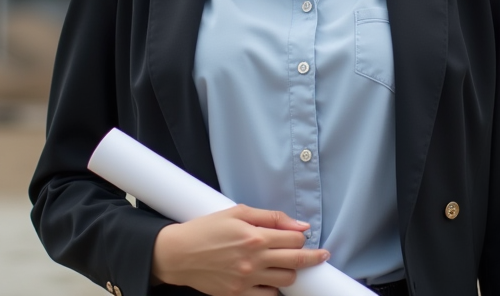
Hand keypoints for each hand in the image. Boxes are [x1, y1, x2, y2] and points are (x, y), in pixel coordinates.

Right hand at [150, 204, 329, 295]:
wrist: (179, 254)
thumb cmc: (206, 229)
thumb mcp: (237, 212)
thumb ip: (271, 217)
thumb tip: (300, 224)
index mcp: (255, 237)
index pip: (294, 239)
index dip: (302, 236)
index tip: (304, 236)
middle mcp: (254, 260)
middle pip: (296, 261)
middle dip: (313, 257)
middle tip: (321, 255)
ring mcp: (246, 280)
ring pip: (286, 280)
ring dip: (290, 272)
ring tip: (286, 265)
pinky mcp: (237, 294)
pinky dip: (273, 288)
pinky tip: (269, 279)